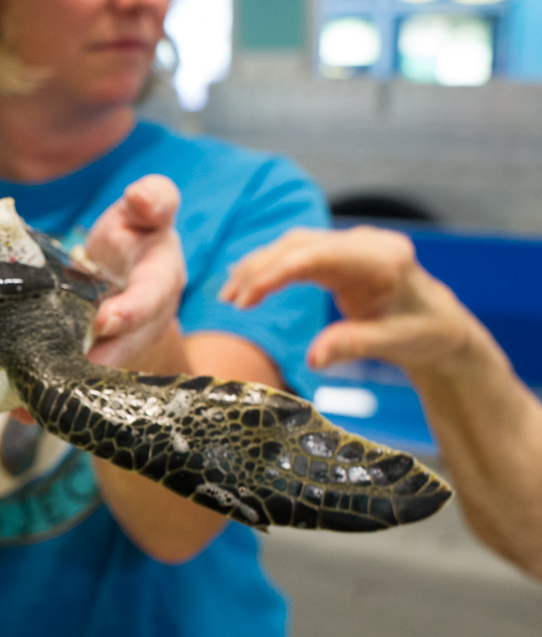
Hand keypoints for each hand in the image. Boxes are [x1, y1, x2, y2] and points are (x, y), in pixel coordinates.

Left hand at [10, 175, 186, 424]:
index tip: (104, 321)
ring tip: (28, 399)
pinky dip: (46, 396)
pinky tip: (18, 408)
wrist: (130, 275)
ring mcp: (116, 348)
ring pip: (94, 374)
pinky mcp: (91, 361)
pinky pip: (73, 380)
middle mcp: (142, 324)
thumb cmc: (137, 237)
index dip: (130, 312)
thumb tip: (141, 197)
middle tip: (59, 374)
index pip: (150, 298)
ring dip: (65, 386)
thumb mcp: (148, 211)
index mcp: (159, 283)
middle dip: (91, 365)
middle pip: (120, 351)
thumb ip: (153, 200)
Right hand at [219, 226, 475, 375]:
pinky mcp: (341, 255)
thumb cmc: (424, 334)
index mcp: (382, 260)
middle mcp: (366, 244)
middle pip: (300, 245)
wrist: (441, 326)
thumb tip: (313, 359)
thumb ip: (352, 345)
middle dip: (260, 269)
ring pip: (294, 245)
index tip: (247, 295)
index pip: (318, 255)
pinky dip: (271, 267)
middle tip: (231, 301)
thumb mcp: (393, 344)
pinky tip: (247, 283)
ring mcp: (352, 246)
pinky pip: (299, 253)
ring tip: (229, 296)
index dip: (278, 271)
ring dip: (259, 266)